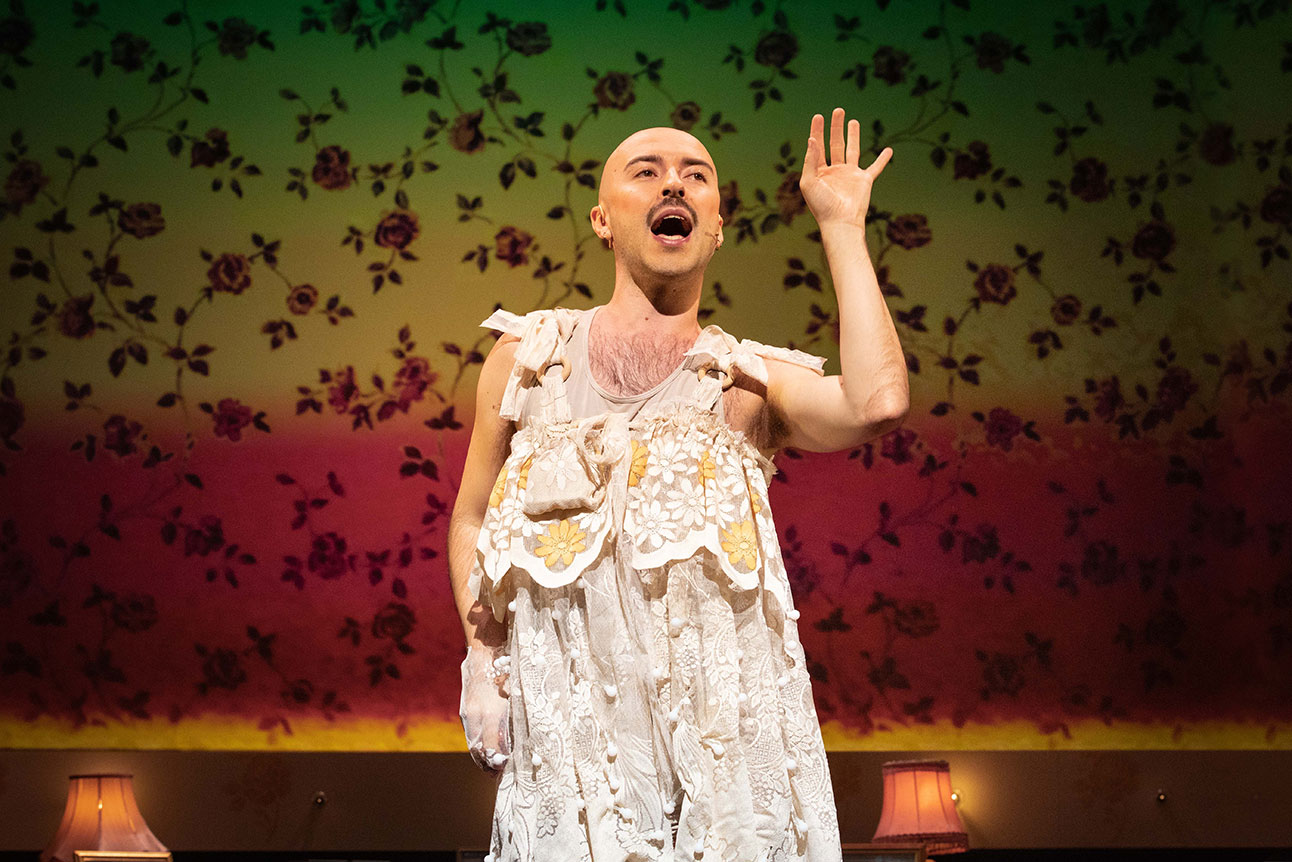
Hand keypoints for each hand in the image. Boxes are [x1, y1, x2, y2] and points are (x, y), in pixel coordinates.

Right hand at [459, 643, 511, 774]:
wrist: (484, 655)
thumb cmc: (507, 672)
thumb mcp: (516, 694)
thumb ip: (517, 717)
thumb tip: (523, 740)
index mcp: (492, 712)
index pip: (492, 747)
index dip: (498, 761)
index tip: (506, 768)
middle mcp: (477, 715)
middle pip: (479, 750)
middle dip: (489, 765)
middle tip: (500, 775)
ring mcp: (468, 714)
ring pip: (473, 744)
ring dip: (482, 759)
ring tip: (493, 769)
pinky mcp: (464, 712)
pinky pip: (470, 735)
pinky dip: (477, 747)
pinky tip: (485, 753)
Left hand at [799, 107, 891, 229]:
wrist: (840, 222)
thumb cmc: (821, 206)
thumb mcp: (809, 182)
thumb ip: (810, 160)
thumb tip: (812, 139)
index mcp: (819, 172)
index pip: (818, 146)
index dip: (817, 131)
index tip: (818, 116)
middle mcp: (835, 171)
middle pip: (835, 143)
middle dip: (836, 127)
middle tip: (838, 110)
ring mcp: (850, 175)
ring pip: (852, 149)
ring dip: (853, 135)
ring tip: (853, 121)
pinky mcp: (864, 180)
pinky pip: (875, 167)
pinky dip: (883, 159)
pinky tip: (889, 150)